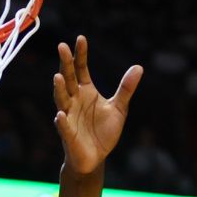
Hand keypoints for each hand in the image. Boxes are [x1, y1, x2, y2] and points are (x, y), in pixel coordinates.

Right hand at [53, 35, 142, 174]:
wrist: (95, 158)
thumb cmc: (104, 132)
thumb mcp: (119, 108)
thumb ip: (126, 89)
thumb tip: (139, 67)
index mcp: (86, 91)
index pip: (81, 69)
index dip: (81, 54)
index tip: (81, 38)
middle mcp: (74, 101)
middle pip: (68, 79)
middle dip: (65, 64)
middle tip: (61, 46)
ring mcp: (69, 117)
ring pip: (62, 100)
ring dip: (59, 89)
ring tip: (57, 76)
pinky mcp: (68, 134)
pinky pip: (64, 127)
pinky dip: (62, 121)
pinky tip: (60, 115)